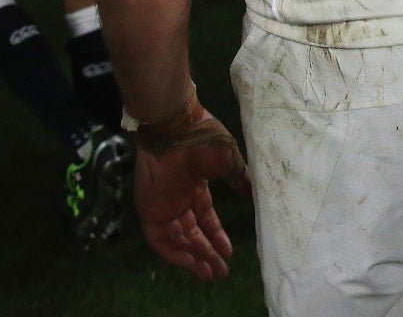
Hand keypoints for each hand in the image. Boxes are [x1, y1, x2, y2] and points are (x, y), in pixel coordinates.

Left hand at [134, 111, 250, 280]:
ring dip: (193, 258)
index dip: (216, 235)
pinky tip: (192, 264)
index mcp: (195, 185)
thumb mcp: (229, 161)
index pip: (205, 217)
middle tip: (221, 273)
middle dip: (207, 253)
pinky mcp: (150, 210)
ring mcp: (163, 205)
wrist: (176, 128)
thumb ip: (239, 178)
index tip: (229, 252)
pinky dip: (175, 254)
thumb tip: (253, 192)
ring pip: (177, 240)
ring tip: (210, 274)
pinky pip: (160, 240)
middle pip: (192, 233)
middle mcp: (179, 198)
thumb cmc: (204, 140)